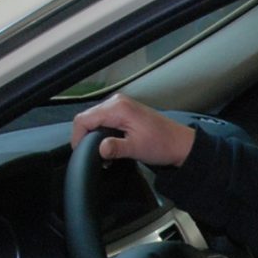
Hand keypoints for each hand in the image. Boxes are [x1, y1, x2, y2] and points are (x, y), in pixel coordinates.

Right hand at [69, 95, 195, 166]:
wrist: (180, 143)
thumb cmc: (162, 144)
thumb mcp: (137, 148)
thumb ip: (116, 148)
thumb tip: (100, 149)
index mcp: (118, 108)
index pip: (84, 119)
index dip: (77, 137)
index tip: (80, 152)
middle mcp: (117, 102)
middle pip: (87, 118)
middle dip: (85, 137)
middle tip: (92, 156)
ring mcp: (120, 105)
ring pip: (94, 119)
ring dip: (93, 136)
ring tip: (102, 153)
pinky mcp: (123, 111)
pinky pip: (103, 119)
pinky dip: (101, 132)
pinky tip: (108, 145)